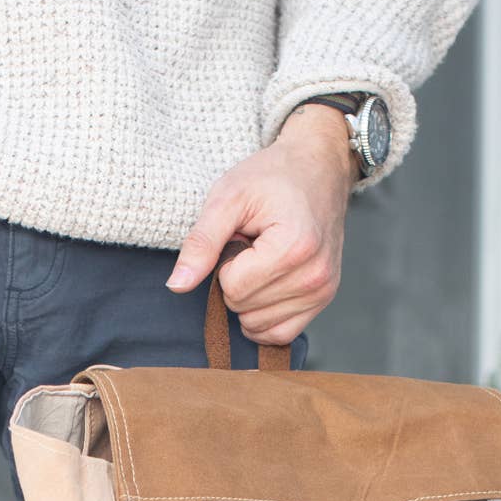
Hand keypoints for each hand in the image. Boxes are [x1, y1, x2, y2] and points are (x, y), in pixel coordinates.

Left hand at [167, 104, 356, 344]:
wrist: (317, 166)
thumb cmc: (271, 177)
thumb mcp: (228, 198)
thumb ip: (201, 243)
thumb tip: (176, 286)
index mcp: (294, 248)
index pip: (233, 289)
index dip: (225, 264)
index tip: (241, 237)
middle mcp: (315, 276)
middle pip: (244, 309)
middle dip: (238, 280)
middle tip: (254, 245)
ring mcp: (323, 291)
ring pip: (258, 326)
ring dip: (250, 297)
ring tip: (265, 258)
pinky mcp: (324, 299)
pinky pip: (280, 334)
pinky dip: (264, 316)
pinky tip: (267, 284)